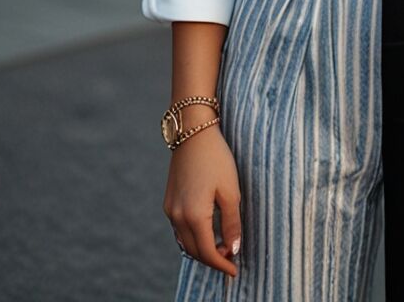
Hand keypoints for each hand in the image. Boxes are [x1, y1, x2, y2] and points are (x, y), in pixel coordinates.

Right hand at [164, 123, 241, 278]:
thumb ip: (232, 222)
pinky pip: (179, 230)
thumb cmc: (216, 158)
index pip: (208, 252)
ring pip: (185, 242)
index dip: (222, 264)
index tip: (235, 271)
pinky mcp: (168, 202)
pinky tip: (206, 232)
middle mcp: (177, 216)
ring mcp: (170, 209)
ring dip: (202, 249)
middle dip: (213, 259)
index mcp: (194, 216)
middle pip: (194, 251)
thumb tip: (234, 248)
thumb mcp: (230, 190)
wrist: (192, 132)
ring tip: (222, 246)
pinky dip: (192, 237)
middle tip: (231, 258)